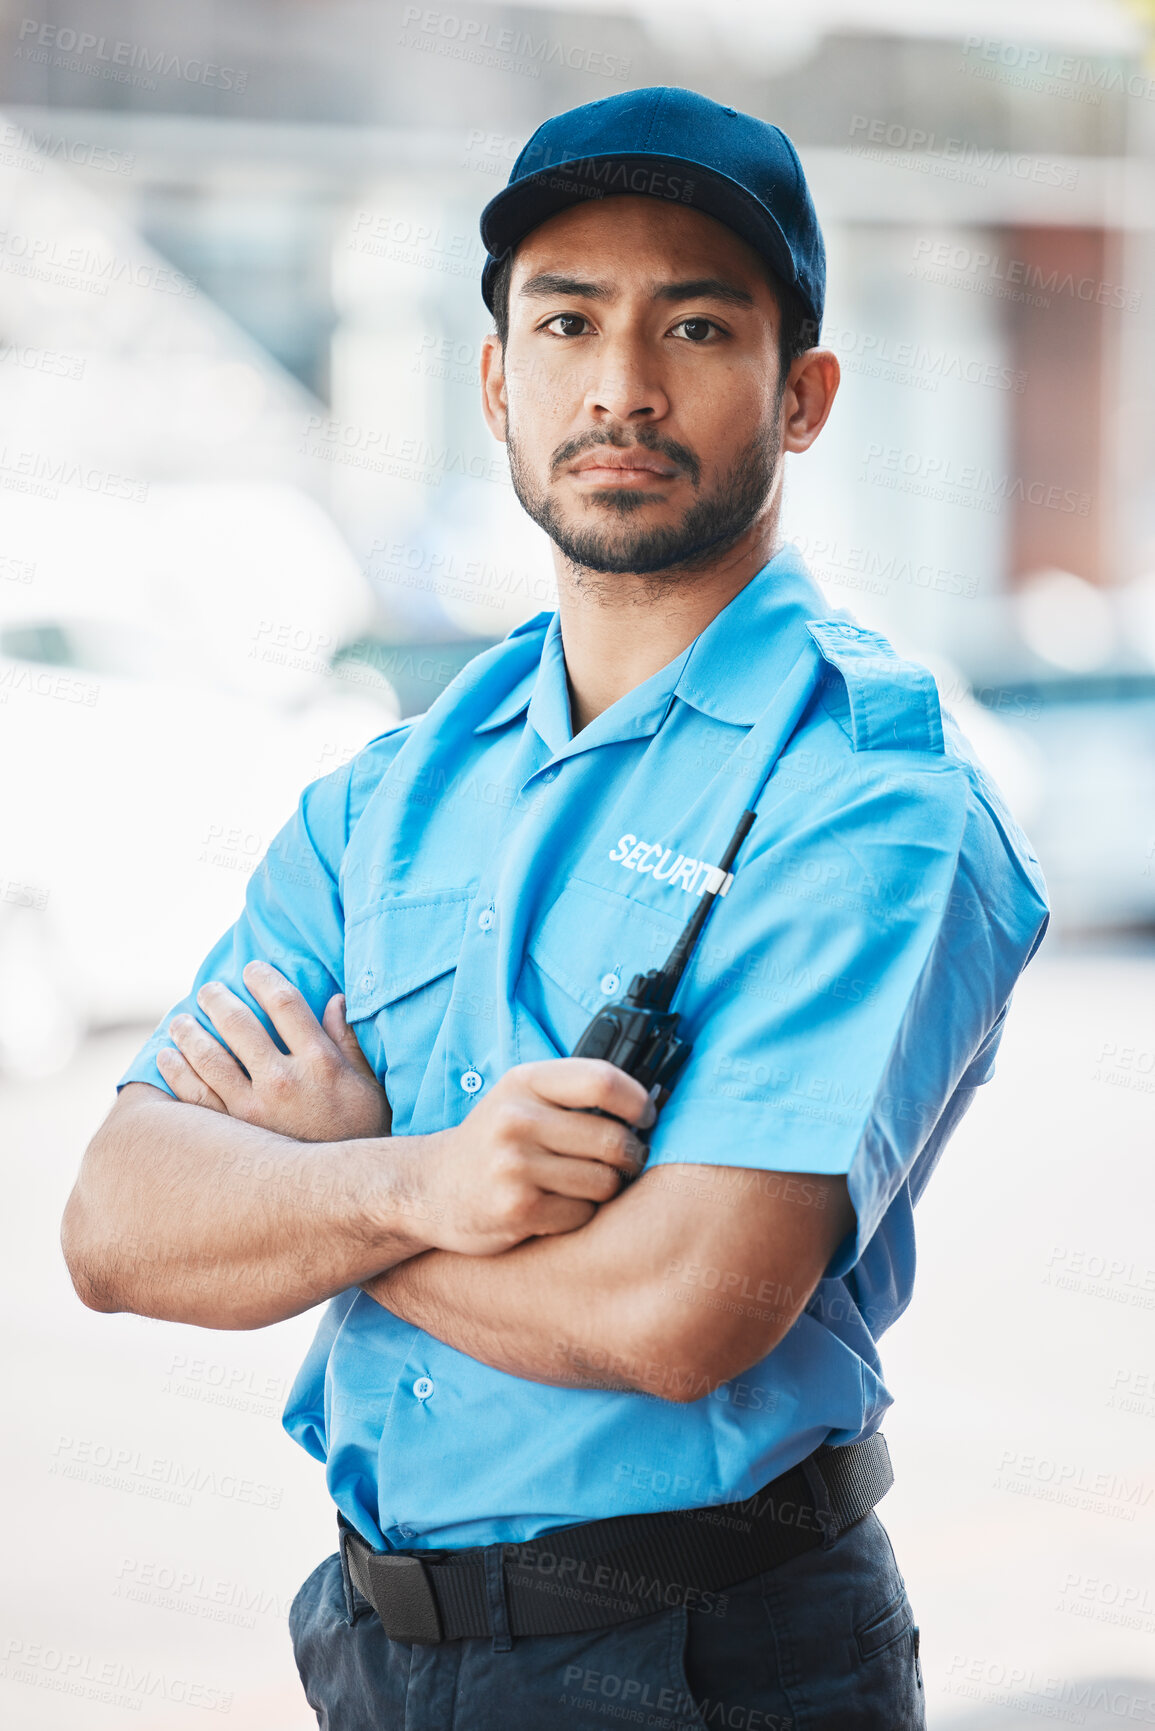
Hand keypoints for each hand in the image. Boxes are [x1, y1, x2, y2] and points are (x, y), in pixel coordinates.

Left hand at [157, 960, 391, 1143]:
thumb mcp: (367, 1084)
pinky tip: (167, 1058)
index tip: (252, 968)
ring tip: (180, 1020)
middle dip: (219, 999)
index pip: (285, 1002)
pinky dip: (176, 1072)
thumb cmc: (362, 1134)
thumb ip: (349, 1041)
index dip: (264, 978)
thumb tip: (335, 1000)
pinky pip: (194, 1096)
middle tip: (208, 990)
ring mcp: (253, 1109)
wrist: (346, 1193)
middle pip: (239, 1023)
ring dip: (189, 1031)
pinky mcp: (232, 1135)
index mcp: (320, 1061)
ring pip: (208, 1057)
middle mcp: (283, 1080)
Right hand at [420, 1058, 655, 1256]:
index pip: (603, 1081)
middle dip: (631, 1156)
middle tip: (624, 1161)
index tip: (645, 1118)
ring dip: (605, 1188)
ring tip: (582, 1184)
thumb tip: (650, 1104)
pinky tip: (556, 1206)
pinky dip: (580, 1215)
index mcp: (525, 1082)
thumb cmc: (491, 1142)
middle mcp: (517, 1120)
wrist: (429, 1188)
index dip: (638, 1102)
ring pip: (604, 1182)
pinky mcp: (517, 1210)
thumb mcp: (520, 1099)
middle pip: (613, 1139)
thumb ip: (573, 1094)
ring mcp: (514, 1166)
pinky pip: (583, 1214)